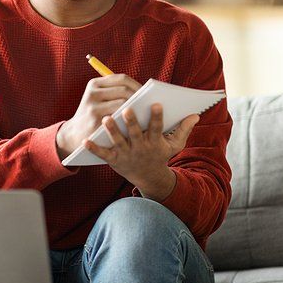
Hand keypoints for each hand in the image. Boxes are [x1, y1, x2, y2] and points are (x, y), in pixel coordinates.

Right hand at [56, 73, 142, 158]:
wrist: (73, 134)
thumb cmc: (93, 115)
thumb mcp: (98, 99)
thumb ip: (116, 92)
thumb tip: (145, 90)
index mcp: (94, 84)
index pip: (122, 78)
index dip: (137, 84)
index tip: (148, 92)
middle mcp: (92, 93)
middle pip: (124, 90)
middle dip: (140, 97)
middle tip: (150, 105)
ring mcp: (93, 107)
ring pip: (123, 104)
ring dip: (136, 109)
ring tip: (146, 114)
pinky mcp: (95, 122)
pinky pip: (118, 119)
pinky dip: (129, 120)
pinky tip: (138, 124)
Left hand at [83, 103, 198, 189]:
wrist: (148, 178)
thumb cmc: (160, 155)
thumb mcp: (174, 145)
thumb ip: (183, 130)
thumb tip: (196, 115)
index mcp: (154, 142)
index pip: (157, 128)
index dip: (157, 117)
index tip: (156, 104)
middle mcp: (140, 148)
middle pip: (135, 134)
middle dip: (131, 122)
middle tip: (126, 108)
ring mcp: (126, 154)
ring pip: (118, 141)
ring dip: (112, 131)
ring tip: (105, 119)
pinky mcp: (114, 160)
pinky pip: (103, 155)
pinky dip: (94, 148)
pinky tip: (86, 140)